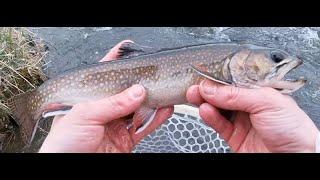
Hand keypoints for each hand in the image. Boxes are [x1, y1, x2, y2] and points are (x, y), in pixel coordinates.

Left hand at [39, 40, 172, 152]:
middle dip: (139, 84)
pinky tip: (164, 110)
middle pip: (126, 93)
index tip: (129, 54)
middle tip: (151, 76)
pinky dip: (156, 118)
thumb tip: (136, 92)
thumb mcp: (84, 115)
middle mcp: (103, 111)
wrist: (69, 169)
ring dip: (152, 101)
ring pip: (138, 109)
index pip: (103, 78)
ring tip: (163, 91)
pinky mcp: (126, 140)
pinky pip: (144, 126)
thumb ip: (112, 103)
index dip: (116, 65)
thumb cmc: (63, 144)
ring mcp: (116, 125)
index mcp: (88, 99)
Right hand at [186, 80, 319, 152]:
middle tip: (195, 86)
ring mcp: (241, 121)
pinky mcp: (234, 136)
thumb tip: (211, 89)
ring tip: (196, 97)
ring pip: (218, 108)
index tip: (204, 76)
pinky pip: (219, 124)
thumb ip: (236, 95)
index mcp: (259, 92)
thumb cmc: (293, 128)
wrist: (295, 157)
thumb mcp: (266, 102)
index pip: (233, 82)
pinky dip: (209, 117)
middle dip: (208, 90)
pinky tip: (204, 110)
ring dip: (205, 102)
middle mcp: (249, 105)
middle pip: (223, 95)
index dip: (218, 79)